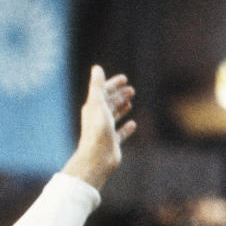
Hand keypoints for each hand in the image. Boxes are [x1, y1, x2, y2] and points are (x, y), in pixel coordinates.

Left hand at [61, 65, 136, 190]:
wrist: (97, 157)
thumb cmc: (97, 129)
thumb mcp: (98, 104)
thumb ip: (97, 86)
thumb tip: (97, 68)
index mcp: (92, 108)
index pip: (103, 92)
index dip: (113, 85)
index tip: (124, 79)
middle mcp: (97, 119)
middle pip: (109, 104)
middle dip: (119, 95)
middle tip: (131, 90)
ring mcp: (104, 131)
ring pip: (113, 117)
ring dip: (121, 108)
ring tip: (130, 103)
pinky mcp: (112, 143)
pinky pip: (120, 133)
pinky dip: (126, 128)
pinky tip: (133, 124)